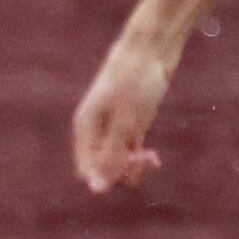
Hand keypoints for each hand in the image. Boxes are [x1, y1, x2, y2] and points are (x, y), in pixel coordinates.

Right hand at [75, 35, 176, 192]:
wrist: (151, 49)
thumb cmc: (134, 80)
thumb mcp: (126, 121)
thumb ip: (110, 155)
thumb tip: (96, 189)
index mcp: (85, 128)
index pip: (87, 169)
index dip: (106, 176)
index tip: (128, 162)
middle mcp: (96, 131)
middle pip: (103, 168)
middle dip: (122, 171)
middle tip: (144, 158)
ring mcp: (115, 128)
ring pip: (119, 163)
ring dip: (134, 168)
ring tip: (152, 159)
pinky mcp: (133, 126)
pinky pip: (131, 154)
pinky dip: (141, 160)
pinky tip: (153, 157)